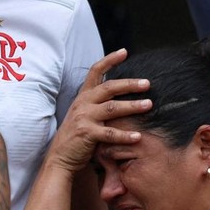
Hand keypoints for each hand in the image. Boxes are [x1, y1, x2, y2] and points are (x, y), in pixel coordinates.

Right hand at [48, 49, 150, 172]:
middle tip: (147, 83)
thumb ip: (98, 103)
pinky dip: (125, 135)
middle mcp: (83, 103)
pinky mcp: (87, 134)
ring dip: (132, 106)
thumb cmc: (77, 136)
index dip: (110, 60)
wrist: (60, 157)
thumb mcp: (84, 114)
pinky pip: (110, 133)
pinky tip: (138, 137)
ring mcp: (84, 117)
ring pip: (112, 108)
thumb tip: (120, 92)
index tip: (124, 52)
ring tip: (149, 105)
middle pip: (109, 87)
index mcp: (84, 96)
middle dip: (130, 84)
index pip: (95, 71)